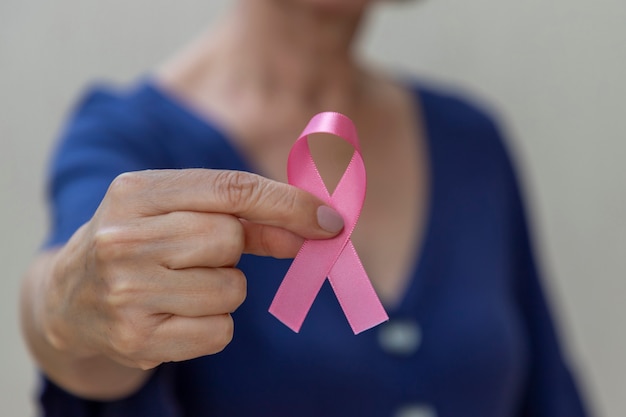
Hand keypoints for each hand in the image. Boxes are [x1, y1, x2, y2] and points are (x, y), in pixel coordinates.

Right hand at [41, 169, 342, 369]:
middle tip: (204, 255)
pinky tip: (176, 315)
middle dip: (233, 249)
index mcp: (134, 192)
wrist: (69, 301)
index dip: (288, 203)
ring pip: (230, 289)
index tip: (330, 219)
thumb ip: (246, 217)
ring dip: (223, 289)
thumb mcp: (177, 214)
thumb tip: (315, 226)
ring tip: (181, 285)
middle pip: (229, 238)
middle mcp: (122, 239)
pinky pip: (219, 330)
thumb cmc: (139, 245)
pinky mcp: (136, 340)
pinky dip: (212, 324)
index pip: (230, 188)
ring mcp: (126, 292)